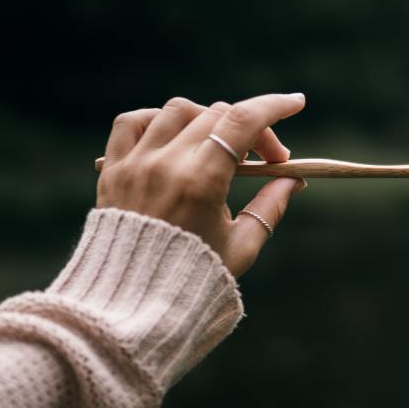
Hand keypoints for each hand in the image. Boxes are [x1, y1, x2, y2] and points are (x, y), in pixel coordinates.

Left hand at [96, 93, 307, 275]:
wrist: (130, 304)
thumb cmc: (193, 278)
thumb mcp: (243, 245)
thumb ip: (270, 207)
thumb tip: (293, 180)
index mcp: (201, 182)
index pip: (243, 121)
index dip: (274, 106)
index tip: (296, 103)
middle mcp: (165, 164)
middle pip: (218, 114)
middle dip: (252, 129)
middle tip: (267, 158)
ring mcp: (135, 164)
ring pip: (178, 111)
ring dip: (209, 119)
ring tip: (222, 147)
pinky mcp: (112, 170)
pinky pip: (132, 122)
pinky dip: (156, 120)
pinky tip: (176, 137)